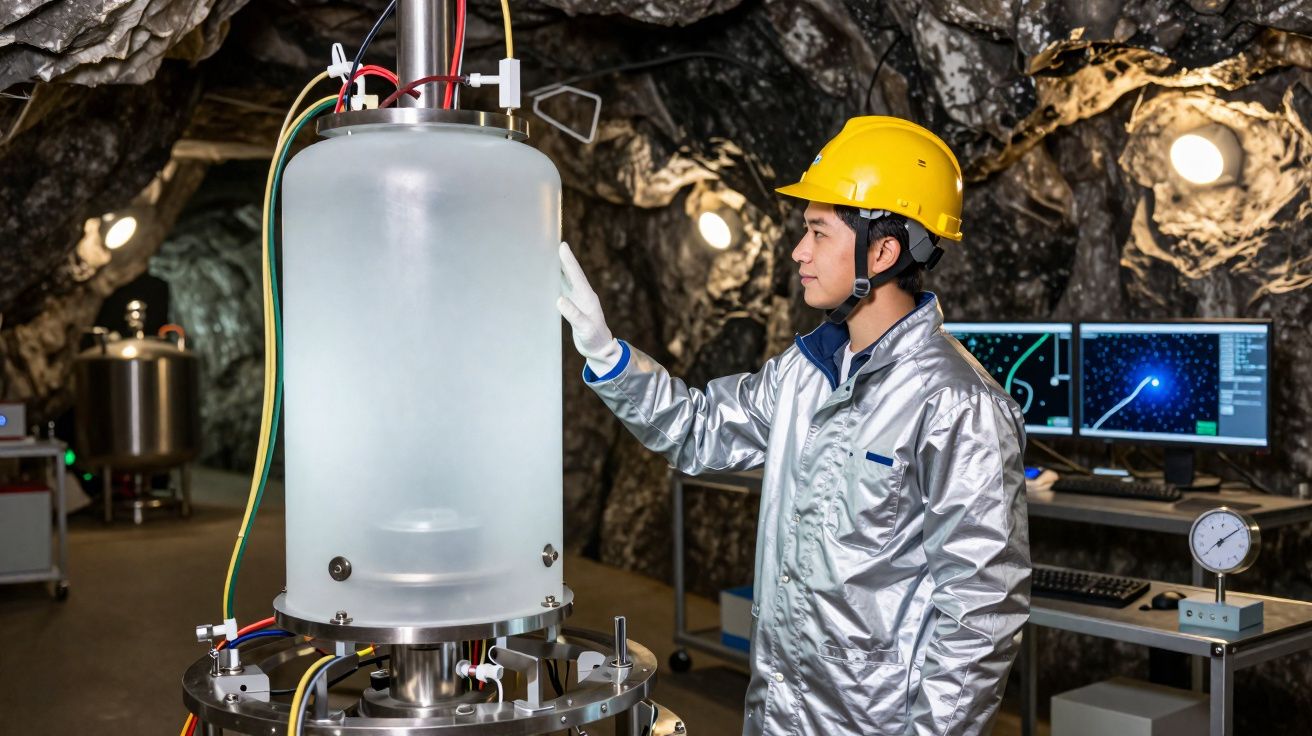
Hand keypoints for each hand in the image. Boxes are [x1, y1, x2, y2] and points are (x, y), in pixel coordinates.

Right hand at [557, 242, 622, 373]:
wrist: (599, 349)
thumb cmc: (594, 339)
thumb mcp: (585, 329)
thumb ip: (574, 315)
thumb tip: (560, 299)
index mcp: (587, 298)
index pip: (576, 275)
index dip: (569, 261)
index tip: (562, 246)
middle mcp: (583, 295)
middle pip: (572, 273)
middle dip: (564, 258)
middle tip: (554, 243)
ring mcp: (579, 300)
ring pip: (568, 279)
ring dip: (560, 267)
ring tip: (549, 255)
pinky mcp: (574, 306)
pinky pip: (564, 288)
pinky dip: (557, 280)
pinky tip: (550, 276)